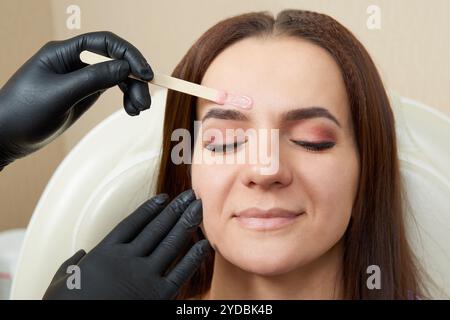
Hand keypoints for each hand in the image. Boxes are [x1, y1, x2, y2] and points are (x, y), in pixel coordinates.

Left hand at [0, 31, 152, 168]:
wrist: (6, 137)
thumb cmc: (23, 113)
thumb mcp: (61, 95)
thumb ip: (94, 79)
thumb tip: (126, 67)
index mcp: (63, 52)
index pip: (105, 43)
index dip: (129, 55)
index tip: (144, 74)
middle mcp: (75, 61)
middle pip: (116, 60)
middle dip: (134, 79)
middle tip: (144, 102)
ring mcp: (81, 78)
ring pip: (117, 75)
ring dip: (133, 90)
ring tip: (138, 109)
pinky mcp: (84, 93)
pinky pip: (111, 89)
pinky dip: (125, 97)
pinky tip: (130, 110)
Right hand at [43, 189, 210, 299]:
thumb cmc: (67, 305)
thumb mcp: (62, 281)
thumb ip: (71, 263)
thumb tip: (80, 254)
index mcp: (105, 252)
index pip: (133, 223)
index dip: (150, 208)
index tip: (164, 198)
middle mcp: (127, 259)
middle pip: (157, 227)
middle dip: (175, 209)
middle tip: (190, 195)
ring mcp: (143, 276)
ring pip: (170, 243)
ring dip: (186, 223)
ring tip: (198, 207)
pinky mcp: (157, 295)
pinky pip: (181, 272)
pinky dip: (194, 257)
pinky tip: (205, 244)